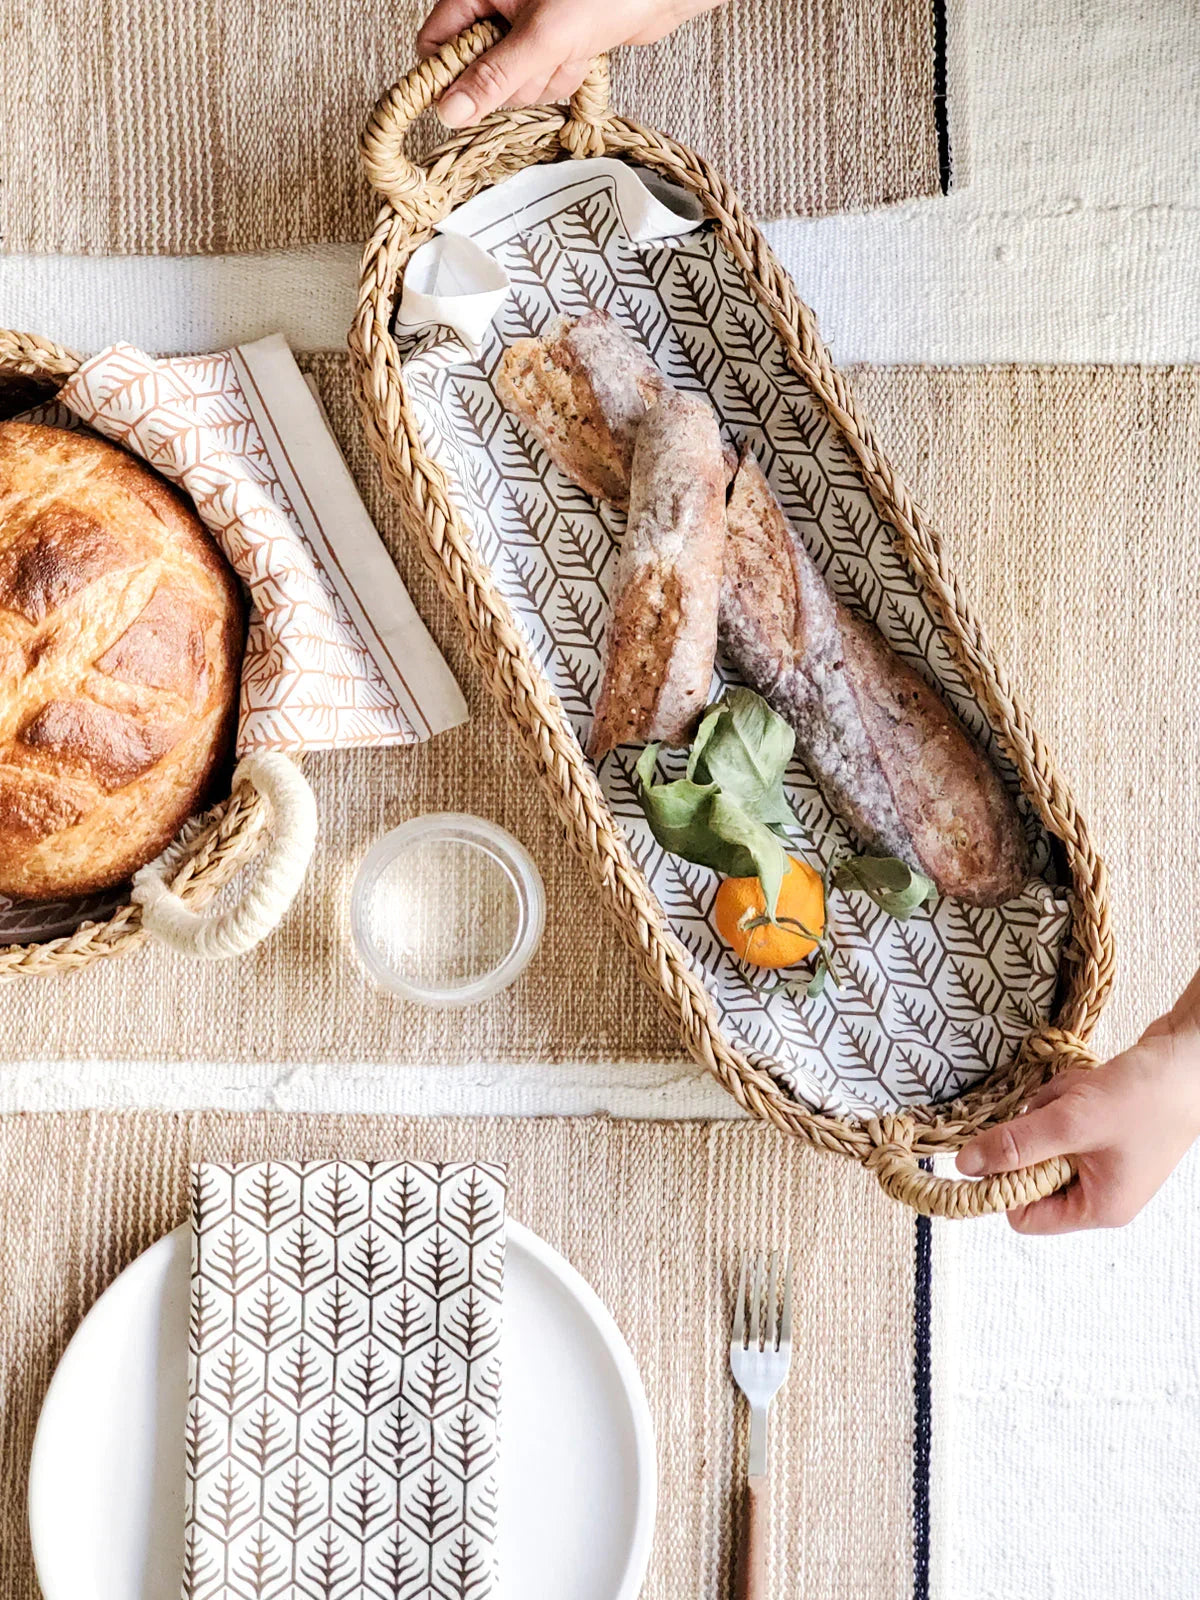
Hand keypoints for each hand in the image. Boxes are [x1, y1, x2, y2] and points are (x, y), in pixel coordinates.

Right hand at [417, 0, 724, 127]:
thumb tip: (452, 110)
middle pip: (476, 71)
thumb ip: (494, 77)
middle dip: (514, 78)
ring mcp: (524, 28)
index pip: (435, 41)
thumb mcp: (542, 38)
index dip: (448, 74)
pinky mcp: (550, 44)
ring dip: (544, 77)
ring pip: (512, 82)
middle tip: (542, 58)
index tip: (470, 96)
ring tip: (569, 50)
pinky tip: (580, 54)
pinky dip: (562, 75)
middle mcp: (497, 8)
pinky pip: (541, 79)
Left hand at [957, 992, 1199, 1233]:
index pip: (1025, 1215)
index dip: (1004, 1183)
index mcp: (1099, 1207)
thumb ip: (1016, 1144)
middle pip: (1032, 1170)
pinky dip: (1066, 1095)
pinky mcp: (1105, 1128)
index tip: (997, 1146)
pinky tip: (1090, 1083)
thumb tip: (965, 1165)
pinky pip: (1063, 1115)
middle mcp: (1102, 1191)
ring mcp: (1105, 1159)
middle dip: (1037, 1132)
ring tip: (1081, 1091)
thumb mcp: (1072, 1122)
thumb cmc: (1145, 1097)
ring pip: (1045, 1136)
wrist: (1192, 1056)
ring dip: (1052, 1107)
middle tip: (1059, 1110)